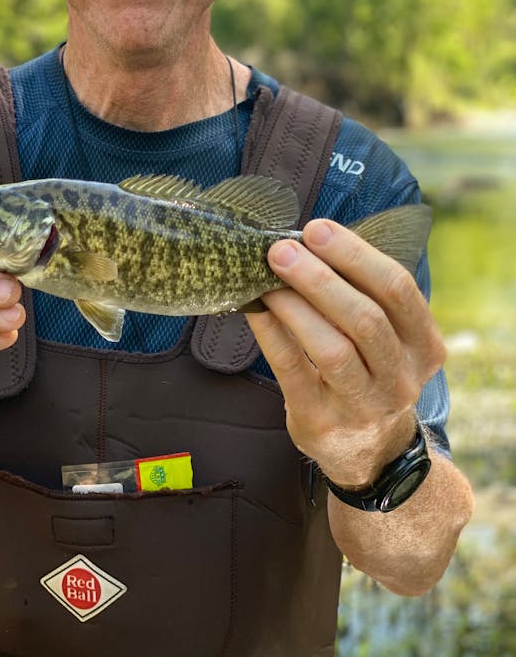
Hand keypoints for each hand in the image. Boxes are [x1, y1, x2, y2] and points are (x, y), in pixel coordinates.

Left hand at [246, 218, 445, 487]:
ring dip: (296, 305)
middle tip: (282, 249)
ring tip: (267, 278)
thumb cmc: (368, 372)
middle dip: (320, 277)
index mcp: (423, 344)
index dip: (356, 255)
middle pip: (365, 318)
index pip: (397, 289)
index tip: (317, 229)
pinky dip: (272, 334)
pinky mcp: (322, 420)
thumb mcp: (387, 339)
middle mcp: (401, 377)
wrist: (369, 451)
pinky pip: (293, 370)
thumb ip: (360, 294)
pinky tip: (256, 309)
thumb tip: (306, 242)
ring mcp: (364, 405)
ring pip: (332, 348)